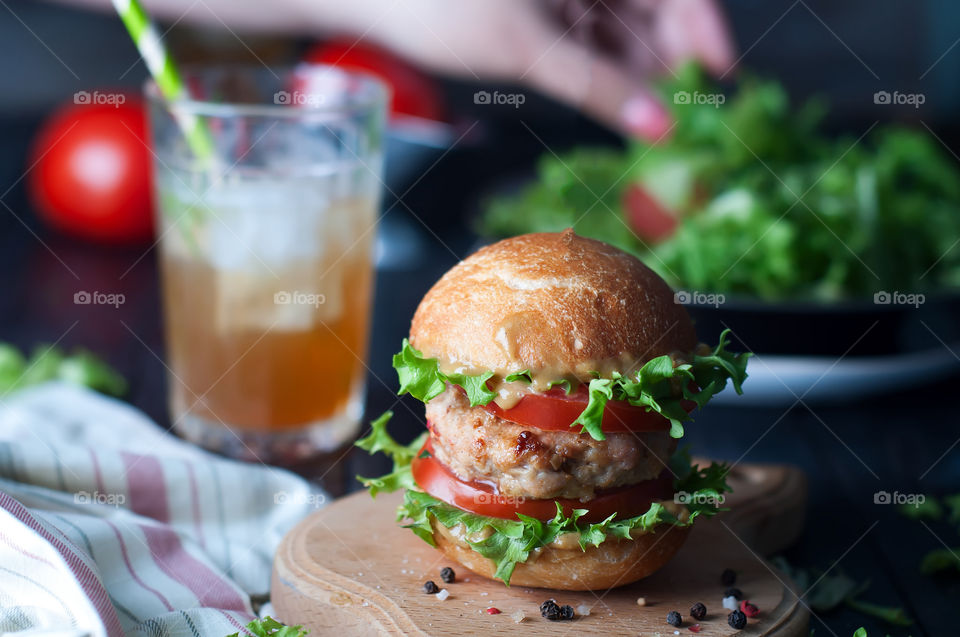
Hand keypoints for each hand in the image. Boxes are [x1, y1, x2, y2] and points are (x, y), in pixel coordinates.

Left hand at [346, 0, 735, 138]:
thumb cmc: (438, 3)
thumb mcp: (527, 49)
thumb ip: (596, 86)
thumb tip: (655, 125)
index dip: (703, 29)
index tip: (718, 78)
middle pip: (653, 7)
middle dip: (667, 58)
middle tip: (674, 114)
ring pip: (623, 24)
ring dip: (636, 70)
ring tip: (643, 117)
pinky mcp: (546, 4)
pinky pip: (591, 33)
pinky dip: (603, 66)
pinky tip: (611, 99)